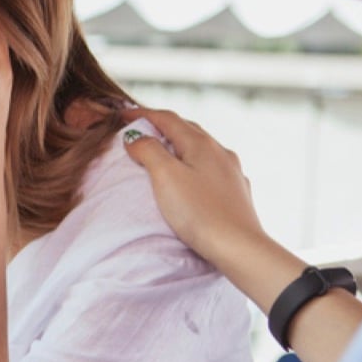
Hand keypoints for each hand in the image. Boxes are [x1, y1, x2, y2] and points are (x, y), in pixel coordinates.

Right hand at [121, 107, 267, 264]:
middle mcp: (220, 152)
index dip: (143, 114)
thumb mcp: (166, 177)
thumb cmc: (199, 212)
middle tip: (140, 131)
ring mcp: (231, 172)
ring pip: (201, 149)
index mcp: (201, 144)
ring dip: (179, 145)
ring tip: (163, 152)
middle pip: (187, 129)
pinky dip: (194, 164)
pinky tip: (193, 176)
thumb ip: (149, 151)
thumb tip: (136, 137)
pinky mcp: (236, 192)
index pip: (168, 118)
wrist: (238, 247)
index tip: (122, 115)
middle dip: (162, 126)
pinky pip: (211, 168)